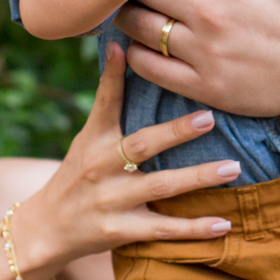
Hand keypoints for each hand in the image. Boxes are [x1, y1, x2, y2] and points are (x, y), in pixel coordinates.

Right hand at [21, 43, 239, 270]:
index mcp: (94, 139)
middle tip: (211, 117)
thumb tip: (123, 49)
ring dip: (199, 177)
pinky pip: (165, 230)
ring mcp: (112, 200)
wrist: (47, 229)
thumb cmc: (78, 174)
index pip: (106, 102)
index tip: (126, 48)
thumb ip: (109, 103)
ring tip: (233, 168)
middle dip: (177, 131)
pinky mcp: (121, 231)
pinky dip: (195, 229)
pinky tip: (224, 224)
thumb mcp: (87, 138)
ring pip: (161, 186)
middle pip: (143, 144)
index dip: (114, 75)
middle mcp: (102, 167)